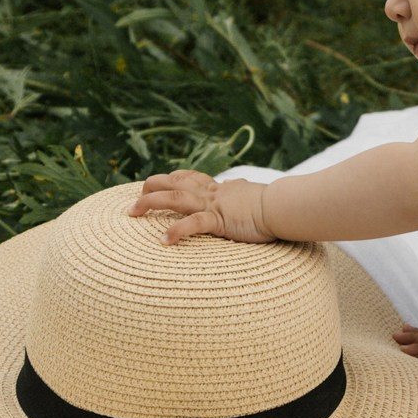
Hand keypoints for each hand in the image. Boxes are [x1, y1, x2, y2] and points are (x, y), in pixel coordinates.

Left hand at [129, 170, 274, 244]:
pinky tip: (164, 240)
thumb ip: (241, 192)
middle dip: (150, 188)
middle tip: (134, 203)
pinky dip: (177, 230)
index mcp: (219, 189)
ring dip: (150, 203)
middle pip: (173, 182)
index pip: (189, 177)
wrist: (285, 206)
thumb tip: (239, 186)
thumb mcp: (252, 196)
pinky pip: (194, 223)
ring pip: (175, 197)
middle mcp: (212, 193)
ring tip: (132, 212)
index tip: (158, 184)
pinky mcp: (220, 219)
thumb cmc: (274, 205)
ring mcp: (214, 205)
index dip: (170, 179)